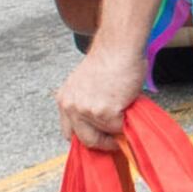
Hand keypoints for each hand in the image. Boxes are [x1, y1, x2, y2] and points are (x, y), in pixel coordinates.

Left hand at [56, 35, 149, 153]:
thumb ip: (87, 105)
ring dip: (117, 128)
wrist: (118, 48)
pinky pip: (118, 128)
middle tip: (114, 142)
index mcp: (64, 100)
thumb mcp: (85, 85)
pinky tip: (127, 105)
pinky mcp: (105, 112)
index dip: (86, 137)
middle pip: (85, 140)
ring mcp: (87, 111)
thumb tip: (99, 125)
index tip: (99, 139)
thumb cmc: (109, 60)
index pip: (69, 132)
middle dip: (102, 143)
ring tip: (124, 112)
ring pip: (105, 134)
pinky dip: (126, 121)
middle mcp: (71, 107)